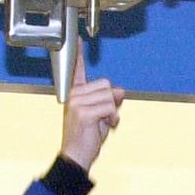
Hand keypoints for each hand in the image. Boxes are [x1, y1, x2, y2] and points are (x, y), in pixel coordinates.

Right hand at [59, 40, 124, 170]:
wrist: (76, 155)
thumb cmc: (87, 136)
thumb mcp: (101, 115)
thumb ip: (110, 101)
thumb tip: (120, 90)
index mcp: (76, 93)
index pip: (76, 70)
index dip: (78, 54)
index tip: (79, 39)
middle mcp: (74, 95)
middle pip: (106, 85)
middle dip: (111, 102)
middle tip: (103, 117)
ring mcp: (77, 103)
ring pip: (110, 97)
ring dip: (113, 113)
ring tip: (103, 123)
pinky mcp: (84, 112)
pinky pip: (110, 108)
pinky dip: (113, 119)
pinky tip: (105, 126)